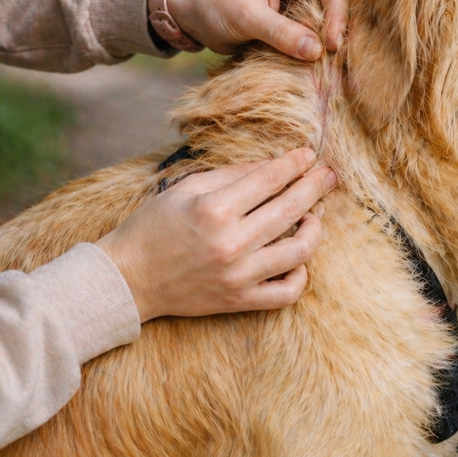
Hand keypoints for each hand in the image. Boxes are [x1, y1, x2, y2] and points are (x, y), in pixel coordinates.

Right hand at [96, 148, 337, 321]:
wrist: (129, 279)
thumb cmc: (154, 227)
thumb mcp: (186, 188)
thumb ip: (232, 175)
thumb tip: (274, 164)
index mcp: (215, 210)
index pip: (269, 179)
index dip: (294, 164)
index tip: (308, 155)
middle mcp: (231, 243)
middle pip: (291, 209)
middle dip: (315, 186)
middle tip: (329, 174)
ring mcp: (238, 275)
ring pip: (299, 251)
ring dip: (315, 229)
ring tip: (315, 215)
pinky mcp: (240, 301)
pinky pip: (287, 292)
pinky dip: (301, 274)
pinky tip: (298, 257)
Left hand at [166, 0, 348, 59]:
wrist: (190, 10)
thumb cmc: (212, 3)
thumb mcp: (245, 17)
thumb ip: (280, 32)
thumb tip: (317, 51)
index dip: (338, 13)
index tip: (330, 45)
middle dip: (339, 28)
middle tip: (336, 60)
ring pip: (330, 17)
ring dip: (330, 40)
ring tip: (331, 66)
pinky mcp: (294, 17)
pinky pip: (315, 31)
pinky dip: (318, 47)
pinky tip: (319, 65)